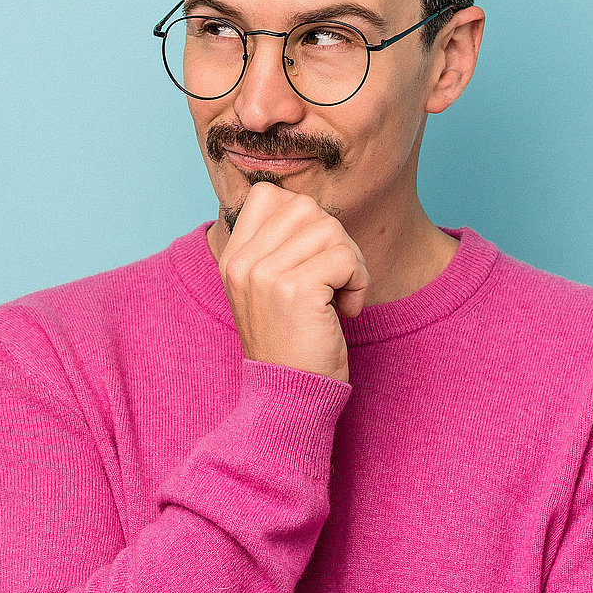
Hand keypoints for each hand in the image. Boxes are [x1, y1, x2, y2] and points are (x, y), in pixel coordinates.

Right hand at [219, 181, 368, 384]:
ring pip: (330, 229)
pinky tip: (346, 312)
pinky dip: (359, 284)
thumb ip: (281, 247)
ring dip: (351, 264)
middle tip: (334, 281)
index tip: (311, 260)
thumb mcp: (271, 290)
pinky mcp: (295, 289)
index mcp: (232, 258)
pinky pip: (346, 258)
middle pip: (306, 207)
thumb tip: (317, 212)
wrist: (288, 397)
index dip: (304, 219)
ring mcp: (264, 274)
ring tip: (339, 299)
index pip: (268, 195)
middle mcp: (242, 262)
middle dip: (334, 241)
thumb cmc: (292, 345)